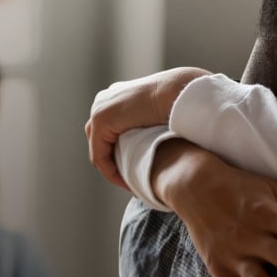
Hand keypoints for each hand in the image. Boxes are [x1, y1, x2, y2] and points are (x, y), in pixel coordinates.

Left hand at [85, 67, 209, 189]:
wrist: (178, 91)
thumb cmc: (178, 103)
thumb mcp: (158, 114)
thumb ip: (148, 124)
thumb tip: (153, 139)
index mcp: (115, 96)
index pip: (108, 133)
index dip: (119, 156)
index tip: (137, 173)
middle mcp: (103, 101)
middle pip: (100, 142)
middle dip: (114, 163)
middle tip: (132, 182)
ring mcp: (99, 109)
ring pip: (99, 151)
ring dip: (112, 171)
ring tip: (131, 185)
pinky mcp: (101, 120)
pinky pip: (100, 156)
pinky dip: (111, 172)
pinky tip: (128, 184)